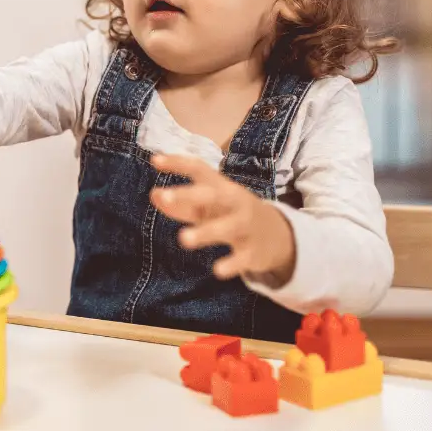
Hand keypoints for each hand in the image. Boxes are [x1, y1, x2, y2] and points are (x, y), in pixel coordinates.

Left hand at [149, 153, 296, 284]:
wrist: (278, 235)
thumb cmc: (231, 215)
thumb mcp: (208, 207)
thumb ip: (181, 204)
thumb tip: (153, 195)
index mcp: (221, 187)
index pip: (199, 169)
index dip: (178, 163)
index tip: (155, 160)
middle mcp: (234, 203)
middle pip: (212, 195)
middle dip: (188, 194)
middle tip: (164, 196)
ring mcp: (245, 226)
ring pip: (227, 227)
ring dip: (206, 232)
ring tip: (184, 239)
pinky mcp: (253, 252)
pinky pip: (242, 258)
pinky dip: (231, 264)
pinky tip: (217, 270)